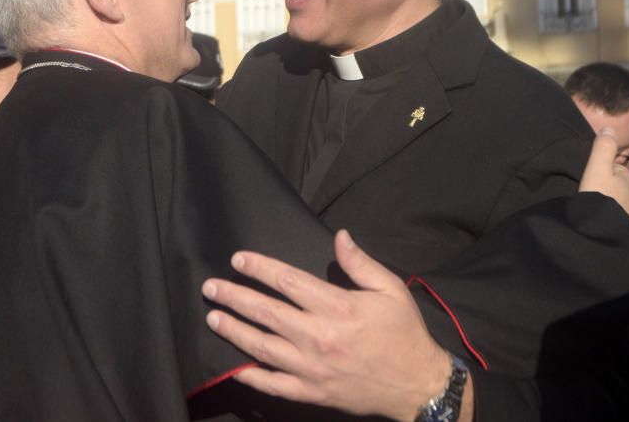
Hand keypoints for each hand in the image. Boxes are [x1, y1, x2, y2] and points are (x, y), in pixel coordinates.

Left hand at [202, 229, 466, 420]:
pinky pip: (274, 384)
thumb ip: (361, 263)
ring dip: (235, 330)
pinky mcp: (312, 392)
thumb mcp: (391, 289)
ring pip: (262, 347)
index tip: (238, 259)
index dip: (260, 268)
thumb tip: (339, 236)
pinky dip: (252, 376)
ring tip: (213, 317)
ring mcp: (312, 368)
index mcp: (337, 307)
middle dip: (235, 297)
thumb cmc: (404, 333)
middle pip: (266, 312)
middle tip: (210, 287)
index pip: (287, 282)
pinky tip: (234, 366)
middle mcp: (318, 336)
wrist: (417, 384)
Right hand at [580, 128, 628, 237]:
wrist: (604, 238)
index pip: (619, 173)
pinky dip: (628, 229)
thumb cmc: (598, 201)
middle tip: (598, 203)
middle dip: (617, 195)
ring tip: (606, 220)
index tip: (593, 185)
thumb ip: (603, 148)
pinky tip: (616, 233)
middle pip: (628, 193)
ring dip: (623, 213)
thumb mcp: (596, 169)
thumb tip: (610, 128)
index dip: (605, 176)